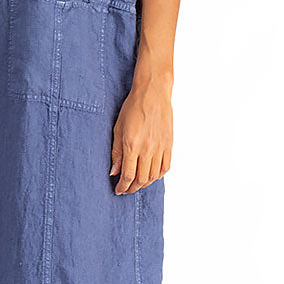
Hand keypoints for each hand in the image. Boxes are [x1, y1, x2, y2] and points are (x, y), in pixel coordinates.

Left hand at [110, 77, 172, 194]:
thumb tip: (114, 172)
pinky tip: (151, 176)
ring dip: (145, 184)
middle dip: (132, 188)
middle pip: (141, 179)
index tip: (118, 190)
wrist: (152, 93)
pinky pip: (165, 167)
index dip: (122, 186)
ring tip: (137, 184)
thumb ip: (116, 152)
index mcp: (132, 144)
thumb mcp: (118, 128)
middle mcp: (147, 148)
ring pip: (154, 176)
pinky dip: (158, 175)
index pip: (128, 175)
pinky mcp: (169, 144)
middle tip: (126, 190)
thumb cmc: (133, 107)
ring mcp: (160, 147)